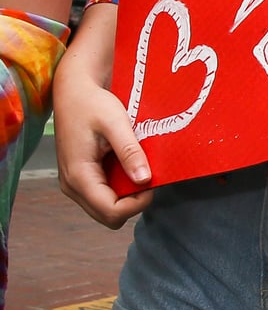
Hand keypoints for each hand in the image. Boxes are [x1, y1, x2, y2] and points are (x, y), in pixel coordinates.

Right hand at [53, 64, 152, 228]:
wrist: (74, 92)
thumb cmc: (93, 104)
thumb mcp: (116, 123)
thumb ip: (130, 151)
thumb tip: (145, 180)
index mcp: (78, 175)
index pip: (111, 212)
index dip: (138, 204)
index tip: (154, 183)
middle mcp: (72, 186)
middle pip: (108, 217)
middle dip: (133, 204)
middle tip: (149, 177)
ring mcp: (74, 184)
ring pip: (106, 209)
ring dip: (127, 197)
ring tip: (139, 170)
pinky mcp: (80, 178)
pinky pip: (103, 196)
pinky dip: (119, 190)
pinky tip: (129, 168)